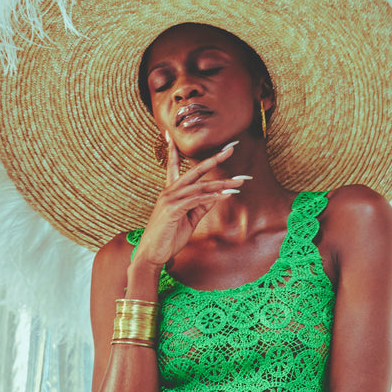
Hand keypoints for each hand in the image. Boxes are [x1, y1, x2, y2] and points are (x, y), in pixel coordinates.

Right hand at [133, 136, 244, 266]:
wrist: (152, 255)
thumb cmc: (168, 238)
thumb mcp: (188, 219)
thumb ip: (200, 206)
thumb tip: (216, 196)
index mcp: (171, 192)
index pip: (174, 166)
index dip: (176, 151)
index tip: (173, 135)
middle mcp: (169, 192)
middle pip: (195, 170)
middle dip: (214, 158)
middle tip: (231, 148)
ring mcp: (170, 199)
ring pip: (200, 186)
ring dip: (222, 184)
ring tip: (239, 182)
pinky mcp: (173, 209)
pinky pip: (197, 200)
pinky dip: (213, 197)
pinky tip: (225, 195)